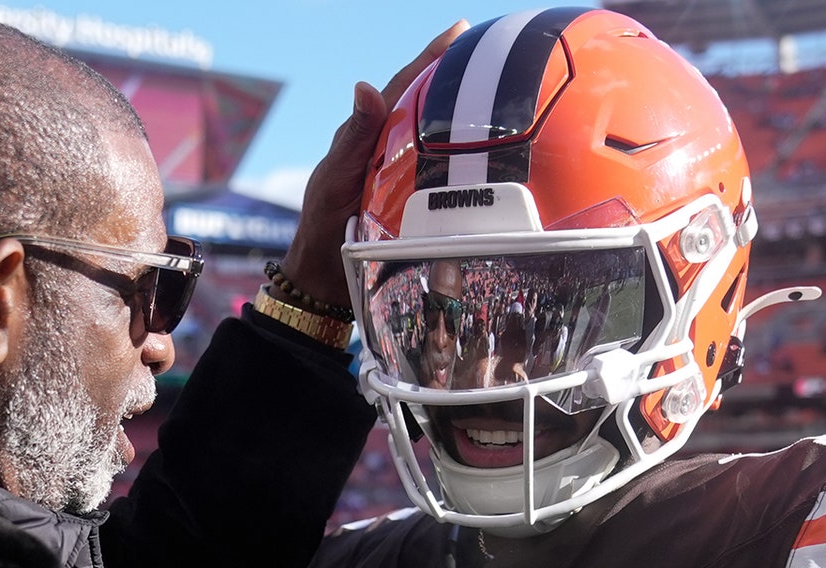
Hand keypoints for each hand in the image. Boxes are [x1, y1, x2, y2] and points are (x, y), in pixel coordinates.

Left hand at [278, 20, 468, 309]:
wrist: (326, 278)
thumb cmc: (323, 224)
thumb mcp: (336, 177)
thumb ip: (353, 137)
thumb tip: (365, 87)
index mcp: (369, 135)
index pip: (403, 86)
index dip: (430, 58)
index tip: (458, 30)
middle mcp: (390, 150)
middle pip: (427, 107)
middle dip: (457, 80)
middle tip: (491, 54)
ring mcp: (404, 176)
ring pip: (440, 141)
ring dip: (467, 121)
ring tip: (502, 99)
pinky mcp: (417, 204)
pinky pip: (446, 176)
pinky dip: (467, 164)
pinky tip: (491, 161)